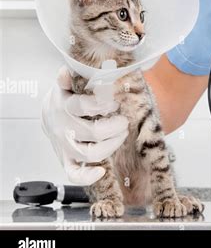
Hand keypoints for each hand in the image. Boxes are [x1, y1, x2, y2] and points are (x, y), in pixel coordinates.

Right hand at [41, 65, 128, 184]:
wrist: (47, 114)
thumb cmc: (65, 96)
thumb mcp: (65, 84)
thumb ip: (66, 78)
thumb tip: (64, 71)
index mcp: (65, 106)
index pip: (84, 107)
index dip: (103, 104)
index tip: (115, 102)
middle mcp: (64, 128)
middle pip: (92, 133)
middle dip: (114, 127)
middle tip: (124, 120)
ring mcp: (65, 146)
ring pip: (88, 153)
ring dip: (110, 146)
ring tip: (122, 134)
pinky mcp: (66, 159)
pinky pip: (73, 174)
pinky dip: (86, 176)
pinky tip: (100, 171)